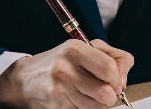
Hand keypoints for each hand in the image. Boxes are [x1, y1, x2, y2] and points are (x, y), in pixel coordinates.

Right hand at [0, 39, 132, 108]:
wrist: (25, 79)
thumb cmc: (61, 61)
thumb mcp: (86, 48)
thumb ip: (113, 56)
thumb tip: (125, 74)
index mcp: (75, 50)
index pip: (108, 68)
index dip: (117, 78)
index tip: (115, 80)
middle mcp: (65, 70)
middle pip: (105, 93)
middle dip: (111, 95)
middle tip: (105, 90)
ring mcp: (59, 91)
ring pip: (96, 107)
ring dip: (98, 104)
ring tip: (89, 94)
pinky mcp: (55, 107)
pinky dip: (84, 108)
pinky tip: (76, 99)